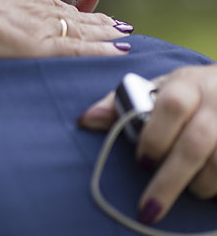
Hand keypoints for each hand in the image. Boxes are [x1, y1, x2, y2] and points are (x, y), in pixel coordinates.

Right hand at [0, 0, 128, 58]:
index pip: (47, 2)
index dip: (66, 9)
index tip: (83, 12)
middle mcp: (30, 4)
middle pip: (70, 14)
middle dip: (95, 20)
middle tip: (117, 25)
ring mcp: (38, 23)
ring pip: (82, 29)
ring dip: (104, 33)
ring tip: (123, 36)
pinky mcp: (41, 44)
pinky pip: (80, 49)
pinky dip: (103, 51)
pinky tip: (120, 52)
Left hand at [79, 65, 216, 223]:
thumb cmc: (187, 93)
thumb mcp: (157, 89)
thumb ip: (121, 105)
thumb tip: (85, 120)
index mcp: (187, 84)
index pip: (171, 106)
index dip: (155, 138)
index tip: (142, 162)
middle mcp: (215, 101)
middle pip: (195, 144)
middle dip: (169, 180)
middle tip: (149, 205)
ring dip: (200, 186)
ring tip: (189, 191)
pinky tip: (210, 189)